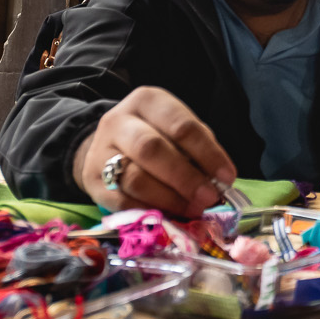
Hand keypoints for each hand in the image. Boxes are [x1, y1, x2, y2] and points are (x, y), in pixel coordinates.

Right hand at [72, 86, 237, 214]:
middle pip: (152, 149)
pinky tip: (168, 217)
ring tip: (193, 210)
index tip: (227, 177)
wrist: (106, 146)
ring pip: (135, 177)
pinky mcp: (93, 181)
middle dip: (185, 177)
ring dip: (169, 198)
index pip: (180, 125)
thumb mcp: (176, 131)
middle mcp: (119, 121)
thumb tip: (220, 183)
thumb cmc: (155, 137)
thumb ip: (198, 152)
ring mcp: (101, 151)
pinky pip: (122, 201)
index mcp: (147, 101)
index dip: (207, 153)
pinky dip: (149, 211)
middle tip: (209, 198)